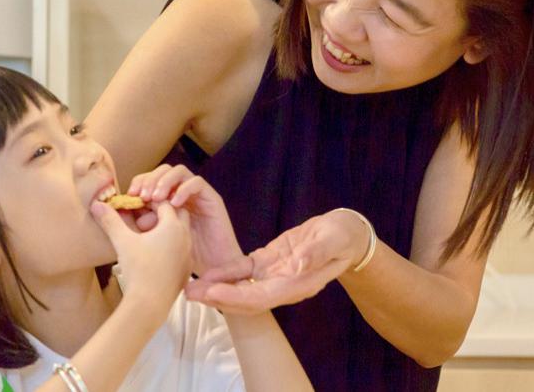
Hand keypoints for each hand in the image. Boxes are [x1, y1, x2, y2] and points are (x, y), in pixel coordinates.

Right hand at [91, 200, 192, 310]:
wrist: (150, 303)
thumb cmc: (138, 269)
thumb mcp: (123, 241)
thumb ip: (111, 221)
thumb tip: (97, 204)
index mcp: (173, 226)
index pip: (164, 203)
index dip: (150, 202)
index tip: (137, 206)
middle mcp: (186, 238)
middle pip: (178, 215)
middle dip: (162, 213)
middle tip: (143, 219)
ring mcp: (188, 255)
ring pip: (181, 233)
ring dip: (167, 230)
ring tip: (147, 236)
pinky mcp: (186, 270)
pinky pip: (181, 251)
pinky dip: (171, 247)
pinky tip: (155, 255)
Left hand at [128, 164, 243, 275]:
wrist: (214, 267)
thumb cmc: (185, 255)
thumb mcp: (158, 237)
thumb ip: (145, 223)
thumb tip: (128, 210)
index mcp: (167, 198)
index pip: (151, 178)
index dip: (140, 182)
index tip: (130, 195)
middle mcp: (182, 192)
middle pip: (164, 170)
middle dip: (150, 179)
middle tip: (142, 195)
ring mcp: (197, 194)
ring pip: (179, 171)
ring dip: (165, 181)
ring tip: (156, 198)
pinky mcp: (212, 198)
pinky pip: (197, 182)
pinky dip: (183, 189)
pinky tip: (175, 203)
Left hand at [184, 209, 367, 314]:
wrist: (344, 234)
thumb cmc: (341, 237)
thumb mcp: (333, 241)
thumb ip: (316, 253)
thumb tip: (300, 264)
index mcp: (297, 284)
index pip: (261, 297)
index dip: (236, 296)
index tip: (212, 292)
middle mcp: (282, 286)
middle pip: (245, 299)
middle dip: (217, 298)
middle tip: (189, 293)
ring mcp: (273, 276)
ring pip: (239, 288)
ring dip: (215, 289)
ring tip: (189, 287)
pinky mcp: (267, 263)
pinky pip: (242, 271)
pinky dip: (224, 273)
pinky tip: (205, 272)